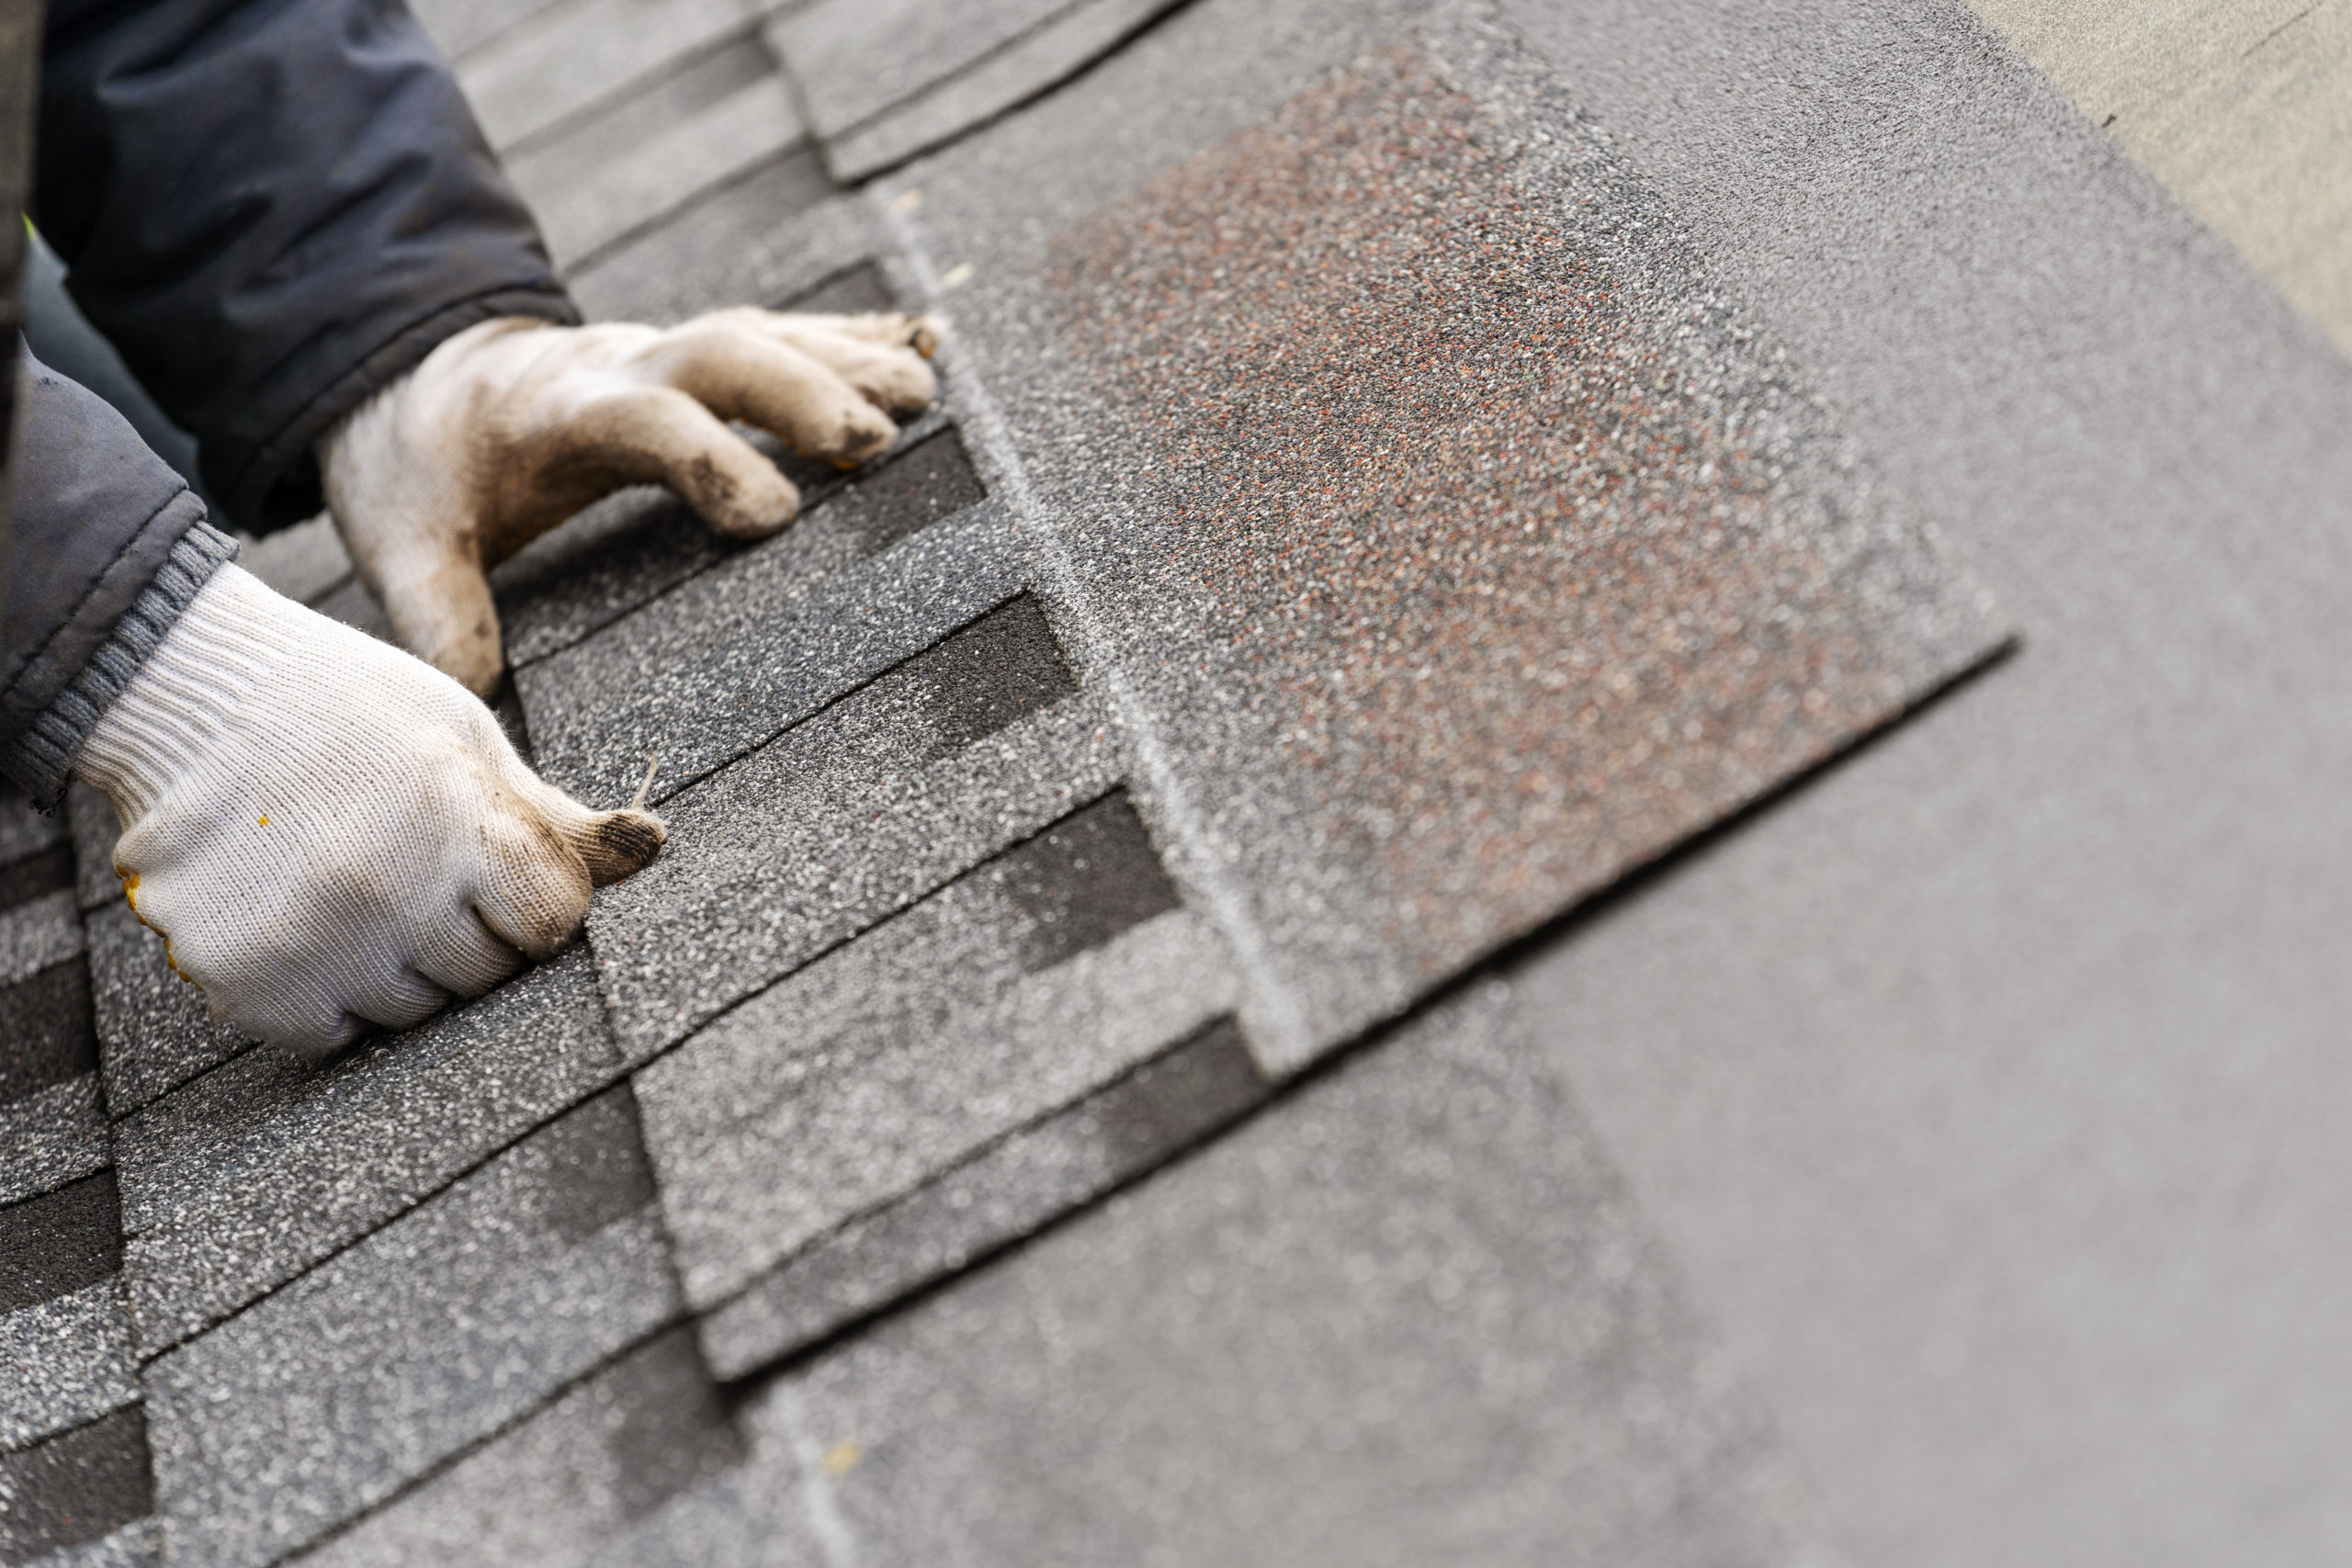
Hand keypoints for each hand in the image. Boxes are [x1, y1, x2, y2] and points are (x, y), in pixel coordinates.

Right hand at [75, 563, 664, 1057]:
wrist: (187, 697)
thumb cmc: (352, 714)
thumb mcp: (467, 742)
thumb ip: (555, 819)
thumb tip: (658, 847)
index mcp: (457, 820)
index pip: (555, 922)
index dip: (535, 898)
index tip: (495, 867)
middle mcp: (385, 889)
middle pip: (488, 975)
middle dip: (468, 932)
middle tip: (409, 865)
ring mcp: (310, 944)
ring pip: (414, 1012)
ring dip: (397, 967)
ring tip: (350, 882)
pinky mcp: (246, 984)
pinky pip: (333, 1035)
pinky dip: (326, 996)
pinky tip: (304, 920)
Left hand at [318, 307, 941, 694]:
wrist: (416, 381)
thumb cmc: (425, 472)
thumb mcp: (401, 542)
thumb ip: (437, 611)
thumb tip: (471, 694)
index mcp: (558, 413)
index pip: (644, 421)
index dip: (708, 457)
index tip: (773, 515)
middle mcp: (622, 366)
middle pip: (724, 353)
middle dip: (804, 390)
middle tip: (878, 440)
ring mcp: (667, 353)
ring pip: (766, 335)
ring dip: (848, 358)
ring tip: (924, 395)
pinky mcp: (696, 357)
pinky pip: (784, 333)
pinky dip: (853, 337)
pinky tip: (922, 346)